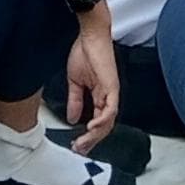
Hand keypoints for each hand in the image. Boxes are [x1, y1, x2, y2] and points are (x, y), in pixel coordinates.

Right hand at [61, 11, 121, 150]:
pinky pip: (110, 109)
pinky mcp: (112, 87)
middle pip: (104, 126)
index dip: (88, 135)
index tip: (77, 144)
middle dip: (91, 140)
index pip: (97, 122)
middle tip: (79, 149)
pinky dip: (102, 120)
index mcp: (100, 96)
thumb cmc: (84, 52)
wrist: (89, 35)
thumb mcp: (75, 81)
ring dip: (95, 134)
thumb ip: (75, 101)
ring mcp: (111, 93)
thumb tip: (72, 118)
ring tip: (82, 142)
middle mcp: (108, 97)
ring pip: (108, 121)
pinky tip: (91, 127)